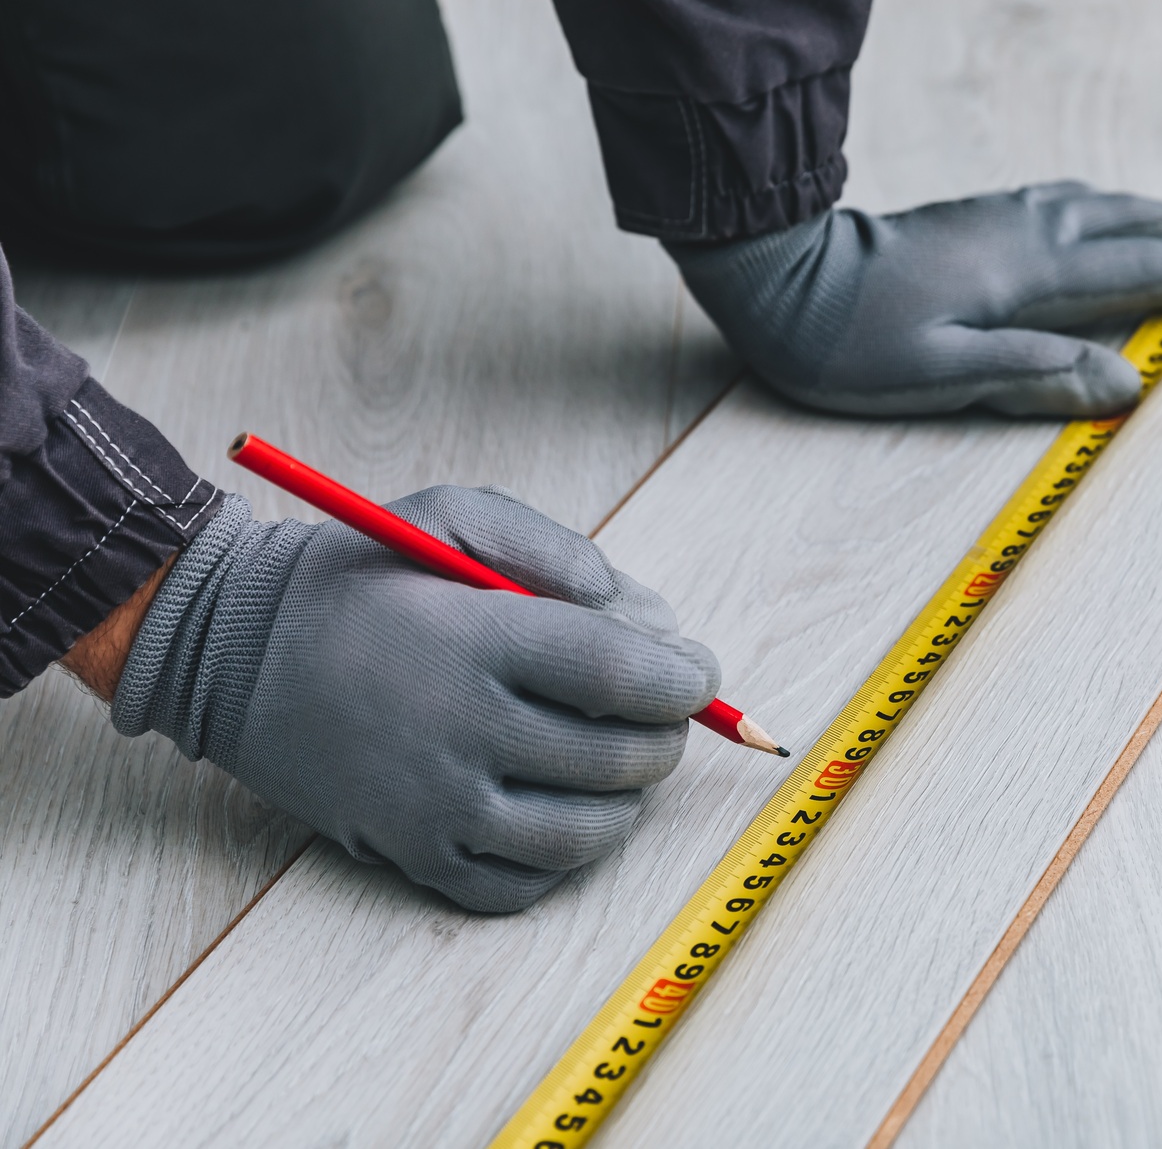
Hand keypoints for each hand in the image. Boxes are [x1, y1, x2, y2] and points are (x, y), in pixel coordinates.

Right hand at [111, 487, 719, 911]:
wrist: (227, 650)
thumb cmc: (358, 576)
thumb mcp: (450, 517)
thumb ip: (555, 551)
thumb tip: (648, 618)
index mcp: (476, 640)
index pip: (624, 678)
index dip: (685, 680)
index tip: (697, 672)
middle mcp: (461, 731)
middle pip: (621, 759)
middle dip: (664, 734)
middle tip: (657, 712)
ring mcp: (434, 806)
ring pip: (588, 832)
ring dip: (626, 799)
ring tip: (615, 762)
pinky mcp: (411, 854)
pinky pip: (524, 883)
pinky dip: (562, 855)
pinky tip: (556, 808)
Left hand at [668, 181, 1161, 415]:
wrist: (779, 273)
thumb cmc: (847, 340)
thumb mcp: (936, 374)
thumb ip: (1033, 373)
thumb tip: (1125, 382)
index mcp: (1026, 273)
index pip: (1139, 270)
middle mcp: (1026, 232)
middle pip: (1136, 228)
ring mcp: (1002, 216)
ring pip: (1108, 207)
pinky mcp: (979, 214)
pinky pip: (1074, 202)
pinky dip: (1118, 210)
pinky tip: (1116, 215)